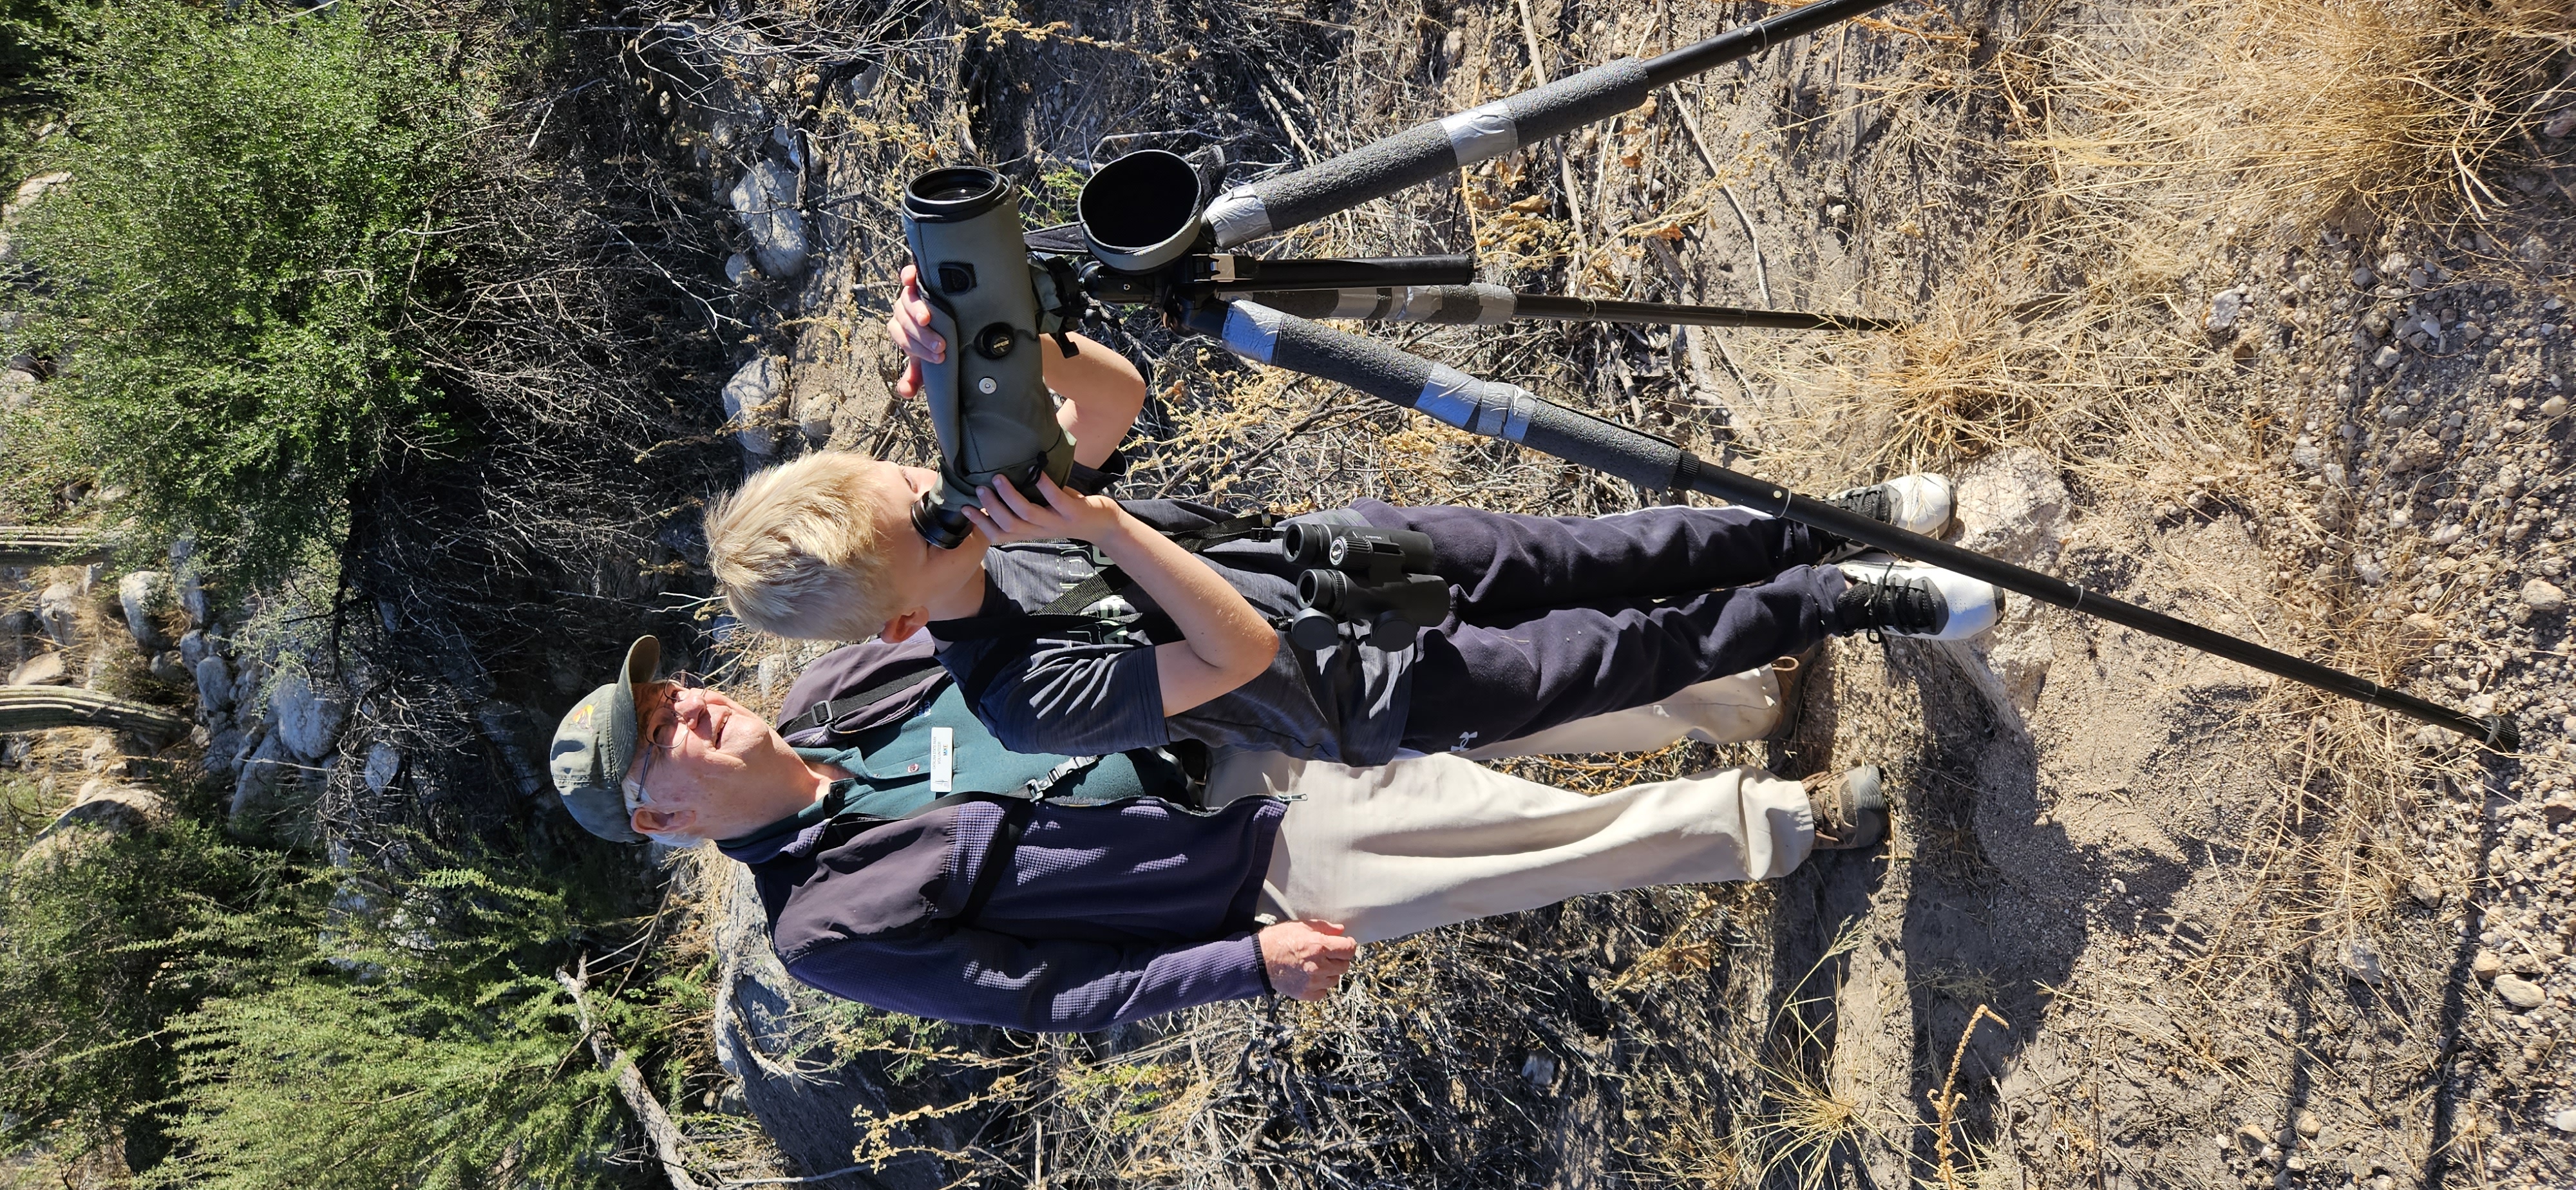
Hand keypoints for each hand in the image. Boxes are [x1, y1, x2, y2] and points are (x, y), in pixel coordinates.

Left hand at [887, 263, 944, 399]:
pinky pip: (907, 275)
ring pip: (906, 302)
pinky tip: (911, 278)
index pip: (904, 341)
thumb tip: (905, 392)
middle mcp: (902, 313)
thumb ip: (915, 376)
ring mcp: (908, 295)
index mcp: (901, 332)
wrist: (946, 314)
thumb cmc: (935, 340)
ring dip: (916, 311)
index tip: (940, 359)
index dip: (920, 351)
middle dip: (922, 337)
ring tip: (928, 319)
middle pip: (905, 323)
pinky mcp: (915, 279)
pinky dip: (908, 276)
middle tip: (941, 346)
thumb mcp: (925, 360)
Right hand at [963, 473, 1123, 545]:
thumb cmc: (1067, 513)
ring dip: (1011, 496)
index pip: (999, 533)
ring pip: (1027, 514)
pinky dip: (1046, 488)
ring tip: (998, 478)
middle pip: (1009, 524)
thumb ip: (1024, 505)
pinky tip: (1036, 473)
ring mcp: (1057, 522)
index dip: (981, 524)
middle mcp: (1040, 530)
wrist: (1103, 525)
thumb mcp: (1042, 514)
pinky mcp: (1074, 512)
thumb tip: (998, 483)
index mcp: (1029, 531)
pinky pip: (1057, 500)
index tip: (964, 508)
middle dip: (992, 507)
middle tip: (979, 488)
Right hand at [1258, 920, 1356, 1001]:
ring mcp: (1313, 982)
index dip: (1348, 945)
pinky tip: (1310, 976)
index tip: (1344, 944)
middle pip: (1344, 965)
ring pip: (1335, 979)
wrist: (1258, 960)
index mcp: (1319, 946)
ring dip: (1330, 972)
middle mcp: (1319, 966)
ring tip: (1316, 965)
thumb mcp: (1300, 926)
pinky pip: (1323, 991)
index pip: (1349, 949)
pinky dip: (1320, 985)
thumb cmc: (1277, 940)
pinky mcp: (1306, 993)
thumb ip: (1324, 927)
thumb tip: (1341, 931)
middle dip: (1339, 958)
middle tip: (1328, 954)